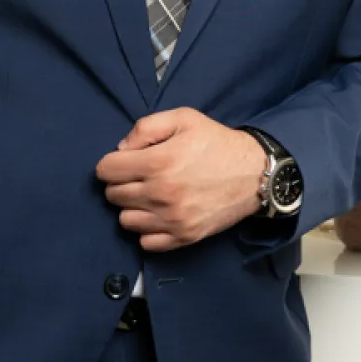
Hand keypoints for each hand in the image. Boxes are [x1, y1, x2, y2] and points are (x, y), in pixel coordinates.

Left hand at [95, 108, 264, 251]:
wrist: (254, 173)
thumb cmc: (217, 142)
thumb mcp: (183, 118)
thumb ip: (146, 127)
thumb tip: (121, 149)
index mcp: (158, 162)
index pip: (106, 170)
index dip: (112, 162)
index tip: (125, 161)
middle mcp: (161, 194)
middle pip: (113, 195)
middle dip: (121, 183)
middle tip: (141, 176)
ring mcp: (171, 219)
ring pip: (125, 220)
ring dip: (132, 207)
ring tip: (150, 195)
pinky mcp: (183, 237)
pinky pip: (145, 242)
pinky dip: (147, 230)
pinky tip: (159, 214)